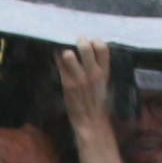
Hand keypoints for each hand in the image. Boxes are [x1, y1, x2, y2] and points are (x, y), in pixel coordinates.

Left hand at [52, 44, 123, 162]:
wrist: (92, 122)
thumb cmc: (97, 103)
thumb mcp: (104, 84)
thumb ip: (99, 69)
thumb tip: (90, 54)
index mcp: (104, 72)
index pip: (103, 47)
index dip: (95, 40)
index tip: (91, 41)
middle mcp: (92, 73)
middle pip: (85, 47)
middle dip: (79, 40)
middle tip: (76, 41)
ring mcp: (79, 78)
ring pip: (70, 54)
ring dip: (66, 51)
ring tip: (65, 53)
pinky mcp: (67, 84)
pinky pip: (60, 65)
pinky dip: (57, 59)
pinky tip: (57, 57)